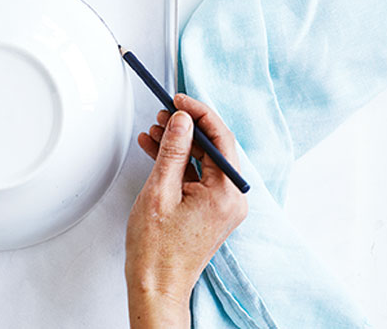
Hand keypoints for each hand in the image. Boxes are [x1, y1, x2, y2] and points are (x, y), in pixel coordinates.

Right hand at [125, 94, 247, 328]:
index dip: (199, 113)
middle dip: (187, 127)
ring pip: (204, 161)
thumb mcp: (160, 191)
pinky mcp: (211, 211)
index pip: (220, 138)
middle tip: (164, 113)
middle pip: (214, 148)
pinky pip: (198, 177)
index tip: (179, 99)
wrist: (157, 286)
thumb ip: (173, 151)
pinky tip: (157, 150)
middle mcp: (232, 199)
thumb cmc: (157, 250)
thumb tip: (182, 121)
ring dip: (180, 144)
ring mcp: (222, 206)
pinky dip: (179, 163)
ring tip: (154, 130)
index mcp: (226, 193)